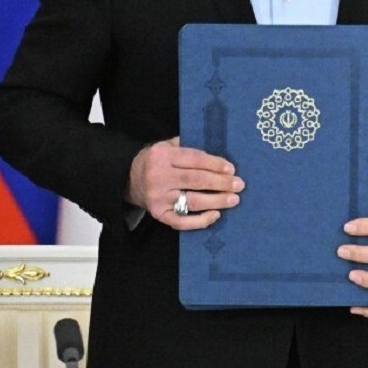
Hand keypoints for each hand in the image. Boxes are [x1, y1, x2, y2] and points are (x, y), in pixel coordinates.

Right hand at [126, 137, 243, 229]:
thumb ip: (189, 147)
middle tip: (239, 185)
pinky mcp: (158, 214)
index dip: (215, 164)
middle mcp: (159, 177)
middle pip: (196, 180)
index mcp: (163, 156)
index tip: (232, 169)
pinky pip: (181, 221)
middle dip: (221, 183)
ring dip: (217, 201)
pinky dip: (200, 221)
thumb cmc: (157, 161)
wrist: (128, 178)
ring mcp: (158, 198)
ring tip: (234, 199)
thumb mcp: (168, 145)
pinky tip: (216, 215)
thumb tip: (219, 156)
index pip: (195, 160)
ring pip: (192, 201)